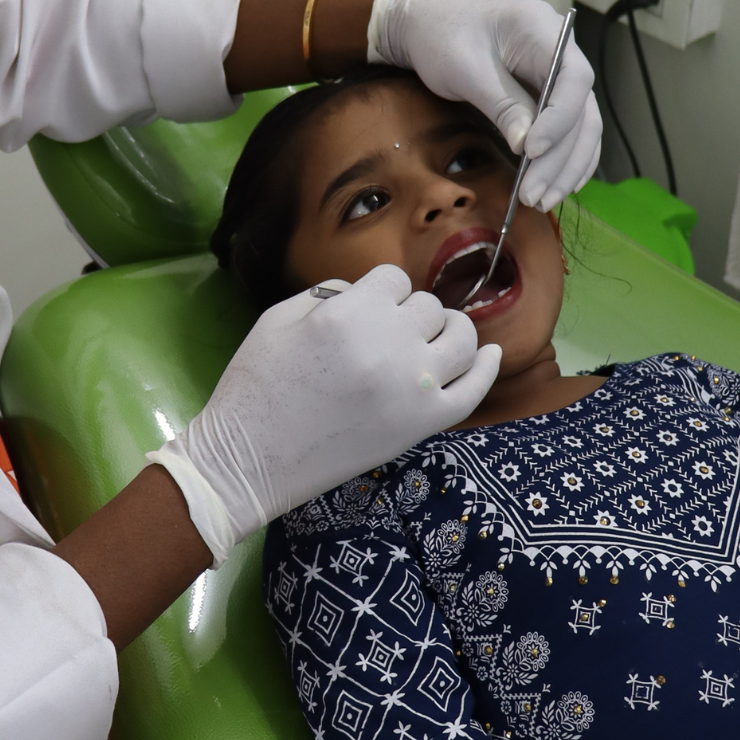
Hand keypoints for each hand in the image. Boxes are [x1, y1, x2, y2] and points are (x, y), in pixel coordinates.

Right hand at [149, 265, 500, 563]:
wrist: (249, 460)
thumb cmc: (256, 386)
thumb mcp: (278, 318)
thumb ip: (327, 293)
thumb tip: (364, 291)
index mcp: (349, 313)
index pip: (393, 279)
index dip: (380, 291)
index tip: (367, 309)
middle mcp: (388, 345)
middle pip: (426, 306)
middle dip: (408, 313)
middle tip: (384, 336)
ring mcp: (411, 387)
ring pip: (460, 338)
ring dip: (449, 331)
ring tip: (432, 339)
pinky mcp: (422, 425)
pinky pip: (472, 389)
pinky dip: (485, 368)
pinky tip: (490, 354)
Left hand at [366, 0, 601, 208]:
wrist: (427, 25)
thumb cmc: (442, 36)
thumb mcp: (466, 70)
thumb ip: (501, 105)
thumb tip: (526, 148)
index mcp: (542, 28)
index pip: (574, 79)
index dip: (560, 119)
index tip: (532, 151)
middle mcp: (561, 50)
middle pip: (581, 110)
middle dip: (561, 157)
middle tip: (534, 193)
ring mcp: (558, 73)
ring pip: (582, 126)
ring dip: (566, 167)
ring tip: (542, 199)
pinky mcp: (548, 94)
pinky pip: (570, 130)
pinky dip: (566, 160)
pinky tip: (556, 186)